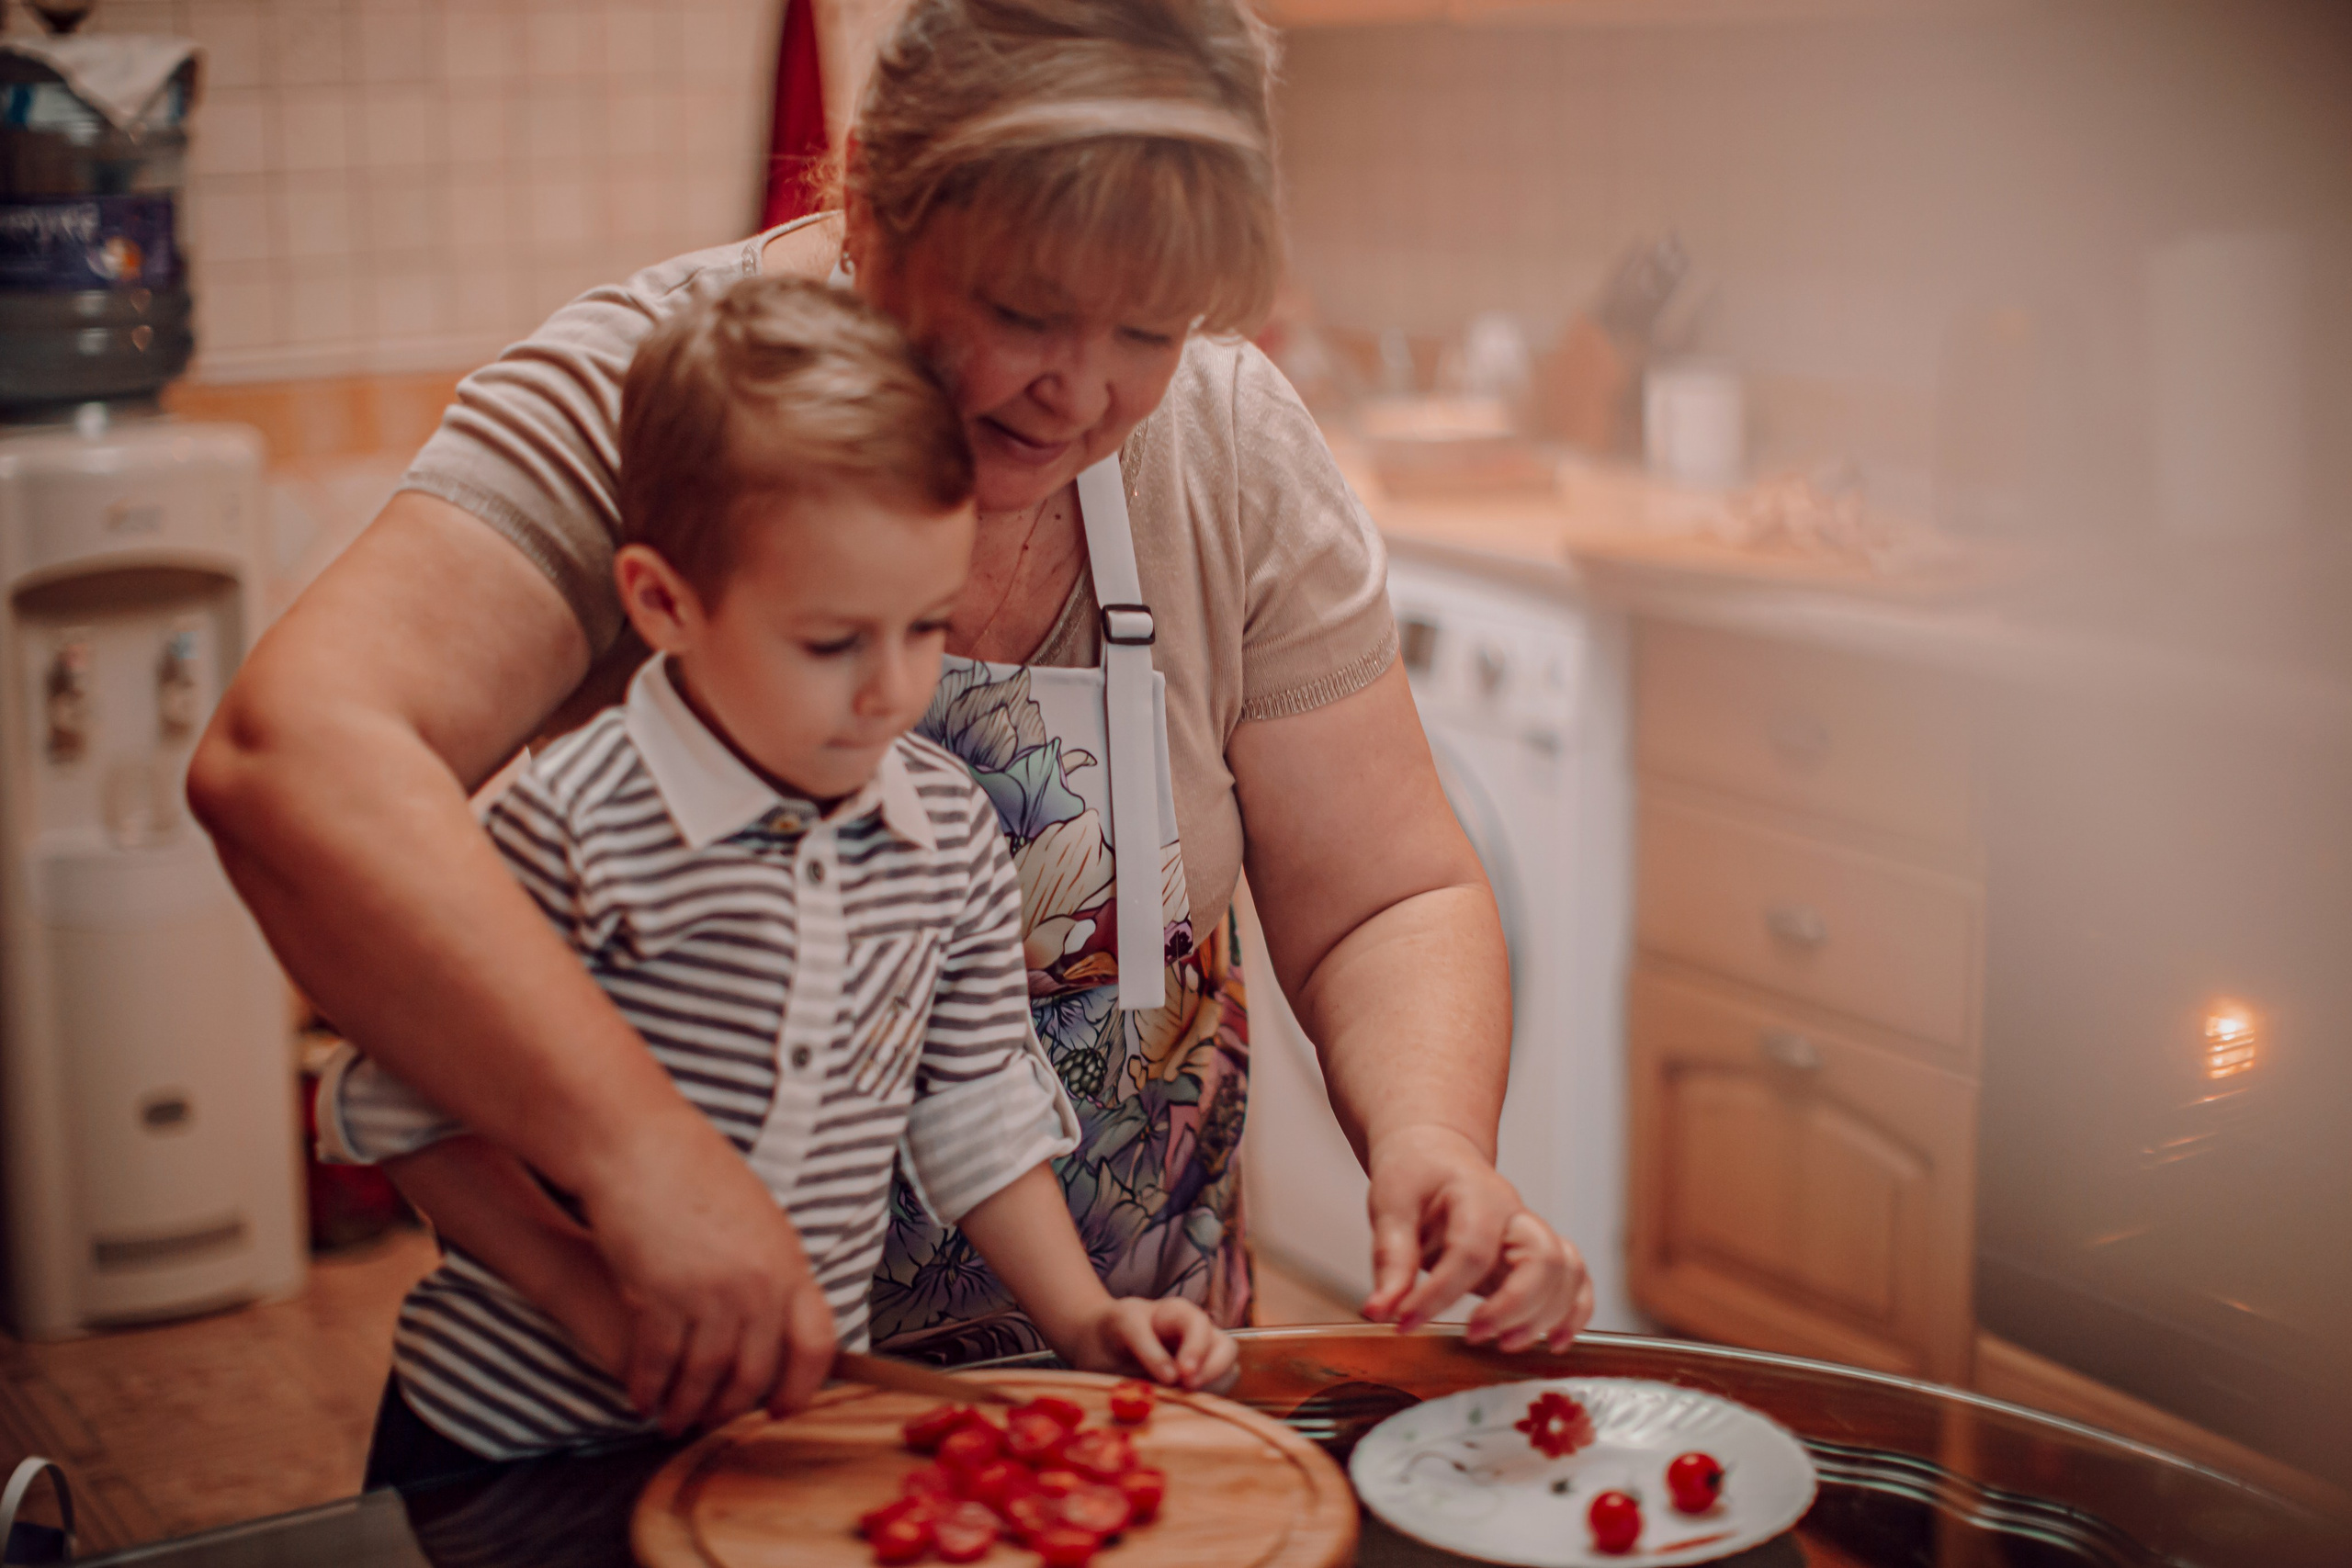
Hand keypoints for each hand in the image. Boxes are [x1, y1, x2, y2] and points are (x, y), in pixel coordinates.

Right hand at [575, 1104, 836, 1434]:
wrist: (639, 1146)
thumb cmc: (692, 1173)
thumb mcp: (756, 1218)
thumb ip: (770, 1270)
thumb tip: (770, 1320)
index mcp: (789, 1262)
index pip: (816, 1344)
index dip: (801, 1386)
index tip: (781, 1408)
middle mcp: (757, 1285)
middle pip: (753, 1374)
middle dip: (728, 1409)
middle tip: (708, 1421)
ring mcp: (709, 1294)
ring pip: (704, 1379)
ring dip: (684, 1408)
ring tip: (670, 1419)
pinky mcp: (658, 1298)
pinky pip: (657, 1364)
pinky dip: (647, 1388)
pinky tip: (640, 1396)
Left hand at [1066, 1297, 1238, 1392]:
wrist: (1104, 1342)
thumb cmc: (1116, 1328)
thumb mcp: (1123, 1326)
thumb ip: (1147, 1348)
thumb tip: (1174, 1378)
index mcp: (1178, 1313)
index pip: (1196, 1325)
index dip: (1194, 1349)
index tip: (1183, 1374)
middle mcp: (1198, 1334)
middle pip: (1225, 1347)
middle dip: (1212, 1369)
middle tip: (1189, 1388)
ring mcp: (1204, 1358)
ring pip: (1228, 1369)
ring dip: (1213, 1386)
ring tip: (1187, 1399)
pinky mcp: (1201, 1380)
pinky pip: (1219, 1389)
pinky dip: (1209, 1398)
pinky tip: (1186, 1403)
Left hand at [1361, 1124, 1591, 1348]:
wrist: (1436, 1153)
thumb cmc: (1415, 1175)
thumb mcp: (1390, 1205)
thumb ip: (1390, 1258)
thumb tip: (1379, 1311)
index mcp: (1477, 1195)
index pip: (1471, 1250)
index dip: (1440, 1294)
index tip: (1405, 1322)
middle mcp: (1516, 1215)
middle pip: (1542, 1259)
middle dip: (1512, 1307)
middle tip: (1471, 1335)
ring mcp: (1532, 1235)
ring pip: (1567, 1273)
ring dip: (1544, 1316)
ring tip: (1503, 1345)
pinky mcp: (1538, 1257)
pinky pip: (1577, 1281)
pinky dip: (1574, 1313)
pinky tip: (1554, 1343)